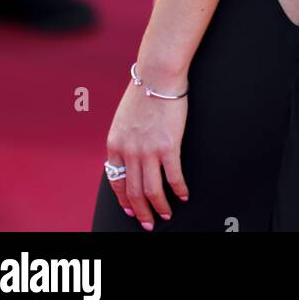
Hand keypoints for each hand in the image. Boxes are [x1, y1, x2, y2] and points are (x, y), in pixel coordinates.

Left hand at [103, 73, 189, 227]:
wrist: (157, 76)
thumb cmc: (143, 91)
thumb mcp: (123, 119)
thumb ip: (125, 139)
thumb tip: (130, 154)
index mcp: (115, 145)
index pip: (116, 182)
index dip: (123, 199)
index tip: (130, 209)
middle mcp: (129, 152)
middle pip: (133, 192)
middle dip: (141, 212)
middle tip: (148, 223)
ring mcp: (148, 151)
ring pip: (152, 191)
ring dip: (160, 207)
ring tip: (166, 215)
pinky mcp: (168, 147)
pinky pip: (173, 177)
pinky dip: (179, 190)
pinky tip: (184, 195)